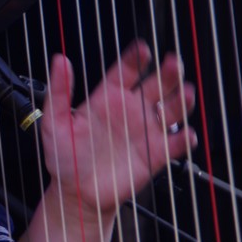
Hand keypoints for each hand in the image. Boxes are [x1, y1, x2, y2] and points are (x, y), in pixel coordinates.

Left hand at [39, 40, 197, 215]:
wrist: (76, 193)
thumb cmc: (63, 157)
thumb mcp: (54, 122)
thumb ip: (59, 92)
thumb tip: (60, 61)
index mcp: (107, 98)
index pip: (125, 71)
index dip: (135, 59)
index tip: (142, 48)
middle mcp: (130, 110)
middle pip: (155, 85)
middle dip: (167, 73)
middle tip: (173, 63)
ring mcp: (145, 131)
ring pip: (171, 110)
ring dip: (181, 100)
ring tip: (187, 92)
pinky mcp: (155, 155)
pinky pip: (175, 144)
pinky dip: (184, 139)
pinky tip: (187, 134)